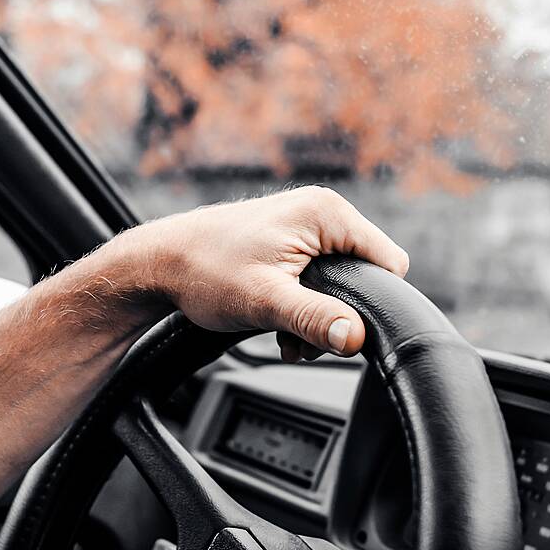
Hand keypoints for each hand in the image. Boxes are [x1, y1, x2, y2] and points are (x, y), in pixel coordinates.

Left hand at [128, 186, 408, 361]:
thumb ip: (315, 318)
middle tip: (301, 334)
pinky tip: (279, 322)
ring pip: (342, 281)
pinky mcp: (292, 240)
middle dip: (340, 313)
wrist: (160, 263)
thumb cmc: (205, 270)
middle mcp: (321, 212)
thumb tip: (357, 337)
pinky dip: (306, 305)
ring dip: (320, 315)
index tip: (337, 323)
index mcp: (326, 213)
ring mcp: (305, 225)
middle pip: (365, 274)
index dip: (371, 301)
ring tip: (284, 331)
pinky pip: (319, 278)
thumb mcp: (265, 300)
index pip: (389, 262)